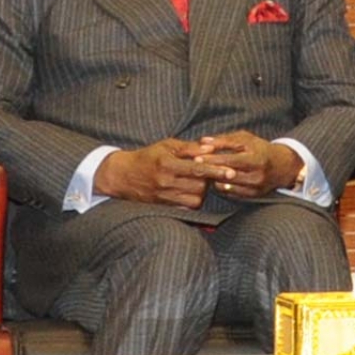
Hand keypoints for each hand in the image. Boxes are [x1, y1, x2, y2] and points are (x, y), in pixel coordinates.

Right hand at [94, 138, 229, 208]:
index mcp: (167, 164)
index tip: (232, 172)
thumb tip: (211, 149)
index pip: (198, 169)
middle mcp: (166, 182)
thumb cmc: (147, 157)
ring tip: (198, 182)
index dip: (216, 171)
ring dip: (202, 191)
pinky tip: (190, 192)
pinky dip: (192, 201)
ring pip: (195, 199)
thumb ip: (189, 147)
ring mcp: (164, 196)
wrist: (123, 175)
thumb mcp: (166, 146)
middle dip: (209, 180)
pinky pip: (186, 208)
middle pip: (200, 186)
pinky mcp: (164, 206)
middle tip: (209, 173)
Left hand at [194, 130, 301, 197]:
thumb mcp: (245, 139)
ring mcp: (255, 188)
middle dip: (209, 170)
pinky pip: (230, 193)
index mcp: (256, 159)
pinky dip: (219, 186)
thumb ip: (224, 140)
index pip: (230, 160)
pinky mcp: (252, 197)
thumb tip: (203, 141)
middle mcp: (257, 176)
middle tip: (193, 166)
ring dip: (212, 179)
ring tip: (201, 172)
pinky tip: (212, 180)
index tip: (196, 158)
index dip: (212, 159)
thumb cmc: (259, 148)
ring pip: (226, 186)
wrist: (282, 166)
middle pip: (227, 175)